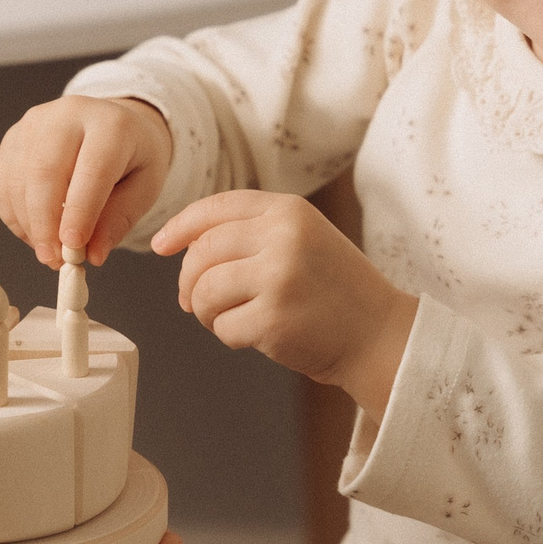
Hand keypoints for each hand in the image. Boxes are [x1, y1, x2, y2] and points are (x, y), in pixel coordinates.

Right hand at [0, 94, 173, 266]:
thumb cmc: (132, 156)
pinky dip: (14, 215)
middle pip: (44, 171)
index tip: (74, 248)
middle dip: (45, 223)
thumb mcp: (145, 187)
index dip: (80, 212)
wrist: (113, 123)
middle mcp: (69, 114)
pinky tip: (34, 233)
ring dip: (29, 224)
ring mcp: (35, 122)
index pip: (92, 170)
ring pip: (18, 179)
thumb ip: (119, 219)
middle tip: (54, 259)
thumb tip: (93, 254)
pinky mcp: (14, 137)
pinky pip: (3, 182)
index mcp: (111, 124)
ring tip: (49, 251)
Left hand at [152, 191, 418, 417]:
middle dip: (189, 281)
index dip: (181, 226)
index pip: (217, 207)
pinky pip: (223, 327)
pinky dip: (230, 336)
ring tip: (233, 319)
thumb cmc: (336, 291)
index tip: (161, 245)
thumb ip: (253, 232)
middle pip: (202, 253)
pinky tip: (258, 336)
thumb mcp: (303, 240)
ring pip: (204, 291)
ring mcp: (279, 277)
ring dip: (207, 312)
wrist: (381, 335)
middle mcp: (284, 236)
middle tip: (195, 302)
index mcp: (289, 210)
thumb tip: (184, 245)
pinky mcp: (273, 319)